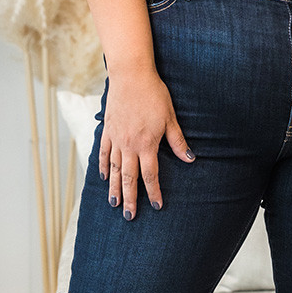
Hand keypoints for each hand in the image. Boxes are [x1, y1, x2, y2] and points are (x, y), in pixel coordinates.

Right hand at [99, 67, 194, 218]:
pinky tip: (102, 176)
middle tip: (129, 216)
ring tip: (113, 204)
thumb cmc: (154, 94)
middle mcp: (128, 145)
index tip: (156, 206)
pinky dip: (101, 166)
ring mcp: (115, 138)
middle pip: (128, 178)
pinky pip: (102, 152)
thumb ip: (177, 141)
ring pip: (113, 169)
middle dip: (130, 198)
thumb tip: (190, 158)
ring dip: (113, 188)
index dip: (153, 192)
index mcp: (146, 144)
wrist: (131, 75)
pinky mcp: (108, 130)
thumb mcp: (170, 118)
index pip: (150, 175)